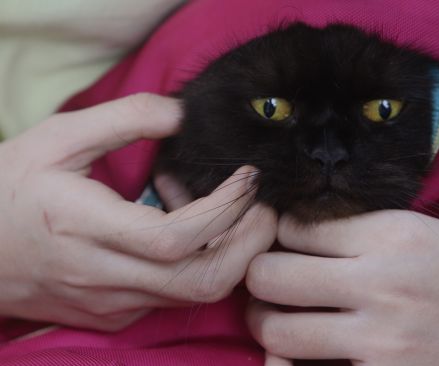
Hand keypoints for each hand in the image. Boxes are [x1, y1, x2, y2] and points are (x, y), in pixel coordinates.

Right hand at [0, 94, 276, 330]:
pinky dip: (199, 263)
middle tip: (262, 204)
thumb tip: (181, 114)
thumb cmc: (8, 189)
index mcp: (84, 228)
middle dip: (251, 244)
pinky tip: (188, 231)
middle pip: (204, 281)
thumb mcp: (56, 138)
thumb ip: (123, 119)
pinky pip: (174, 295)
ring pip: (195, 292)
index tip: (247, 179)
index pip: (178, 239)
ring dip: (228, 251)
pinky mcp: (113, 316)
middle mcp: (103, 277)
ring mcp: (110, 304)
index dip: (226, 210)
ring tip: (222, 209)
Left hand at [246, 210, 438, 364]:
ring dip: (270, 324)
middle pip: (271, 276)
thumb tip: (312, 235)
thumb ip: (370, 233)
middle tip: (269, 282)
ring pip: (278, 332)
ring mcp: (383, 338)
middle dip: (260, 278)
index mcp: (394, 232)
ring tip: (283, 320)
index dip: (281, 233)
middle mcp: (382, 281)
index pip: (297, 227)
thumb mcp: (435, 233)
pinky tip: (312, 358)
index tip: (286, 241)